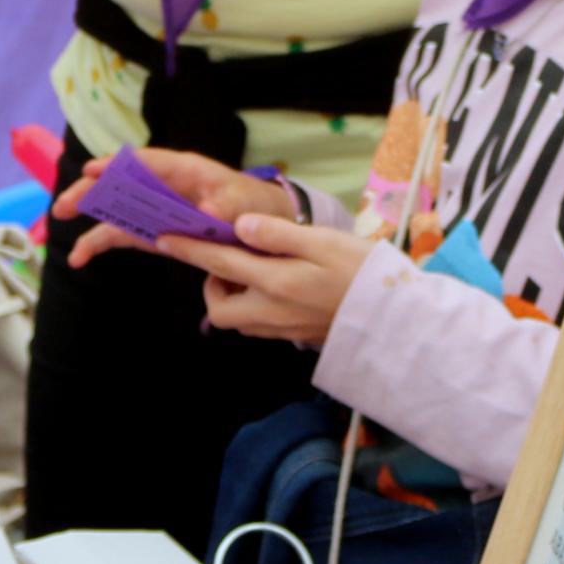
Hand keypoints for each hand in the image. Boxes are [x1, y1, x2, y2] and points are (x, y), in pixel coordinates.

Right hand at [59, 149, 265, 263]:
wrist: (266, 227)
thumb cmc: (254, 205)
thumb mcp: (244, 204)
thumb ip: (225, 206)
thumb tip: (205, 211)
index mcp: (184, 171)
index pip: (146, 163)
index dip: (117, 165)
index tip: (90, 170)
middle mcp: (164, 188)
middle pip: (121, 186)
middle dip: (91, 195)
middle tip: (63, 207)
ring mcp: (158, 210)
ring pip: (117, 212)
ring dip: (90, 223)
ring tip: (62, 236)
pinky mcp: (157, 232)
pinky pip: (125, 235)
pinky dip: (102, 243)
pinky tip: (81, 257)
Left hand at [154, 210, 367, 345]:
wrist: (400, 318)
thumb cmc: (364, 272)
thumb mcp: (322, 241)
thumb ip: (276, 234)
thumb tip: (237, 226)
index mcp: (275, 283)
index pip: (218, 265)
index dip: (189, 250)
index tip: (164, 239)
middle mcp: (272, 312)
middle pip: (219, 310)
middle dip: (212, 286)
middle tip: (229, 260)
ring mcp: (284, 330)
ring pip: (238, 320)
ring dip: (232, 296)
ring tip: (252, 269)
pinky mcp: (297, 337)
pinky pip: (259, 324)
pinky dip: (253, 306)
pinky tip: (274, 286)